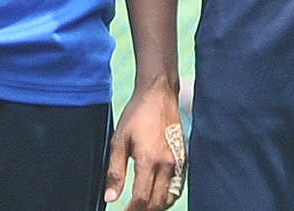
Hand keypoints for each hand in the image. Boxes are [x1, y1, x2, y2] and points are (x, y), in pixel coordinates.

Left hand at [103, 77, 184, 209]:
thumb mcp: (119, 140)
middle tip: (130, 209)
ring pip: (170, 198)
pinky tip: (157, 195)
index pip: (141, 199)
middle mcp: (167, 163)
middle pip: (157, 203)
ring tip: (142, 206)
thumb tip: (110, 198)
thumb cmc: (137, 114)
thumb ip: (115, 172)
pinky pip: (178, 186)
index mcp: (149, 159)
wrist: (159, 93)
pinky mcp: (183, 157)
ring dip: (156, 206)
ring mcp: (178, 161)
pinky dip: (168, 197)